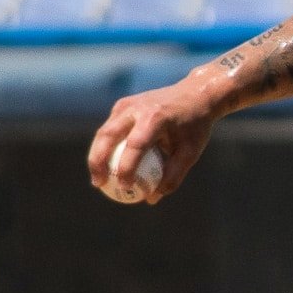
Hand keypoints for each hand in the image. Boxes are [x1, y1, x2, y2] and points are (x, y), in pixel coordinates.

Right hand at [86, 73, 225, 204]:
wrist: (195, 94)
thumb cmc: (195, 127)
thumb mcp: (190, 152)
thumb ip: (172, 175)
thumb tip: (151, 198)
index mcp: (156, 118)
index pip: (135, 146)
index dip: (126, 168)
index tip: (124, 187)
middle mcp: (137, 108)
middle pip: (108, 136)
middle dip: (98, 161)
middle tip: (99, 184)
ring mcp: (127, 104)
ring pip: (104, 132)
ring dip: (97, 155)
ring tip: (99, 179)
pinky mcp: (122, 105)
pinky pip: (110, 128)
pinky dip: (106, 146)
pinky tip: (107, 165)